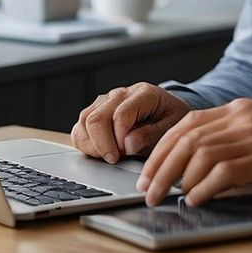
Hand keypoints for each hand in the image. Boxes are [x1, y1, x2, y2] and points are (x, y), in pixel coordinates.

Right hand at [71, 82, 190, 163]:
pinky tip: (99, 152)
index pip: (121, 115)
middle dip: (103, 145)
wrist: (169, 111)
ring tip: (110, 155)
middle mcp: (121, 94)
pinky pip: (80, 127)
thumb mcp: (171, 128)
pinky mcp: (95, 111)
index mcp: (143, 94)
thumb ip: (151, 135)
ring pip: (84, 120)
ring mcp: (106, 101)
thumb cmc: (170, 119)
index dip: (120, 140)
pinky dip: (84, 143)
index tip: (126, 153)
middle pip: (97, 118)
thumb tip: (128, 145)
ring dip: (93, 144)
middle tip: (116, 159)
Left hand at [136, 98, 251, 206]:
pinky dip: (204, 187)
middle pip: (187, 138)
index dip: (162, 147)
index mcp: (240, 108)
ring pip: (199, 154)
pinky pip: (224, 172)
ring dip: (176, 179)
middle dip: (160, 166)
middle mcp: (243, 117)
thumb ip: (234, 135)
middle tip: (147, 189)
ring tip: (166, 197)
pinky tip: (195, 199)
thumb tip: (199, 160)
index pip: (187, 123)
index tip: (149, 169)